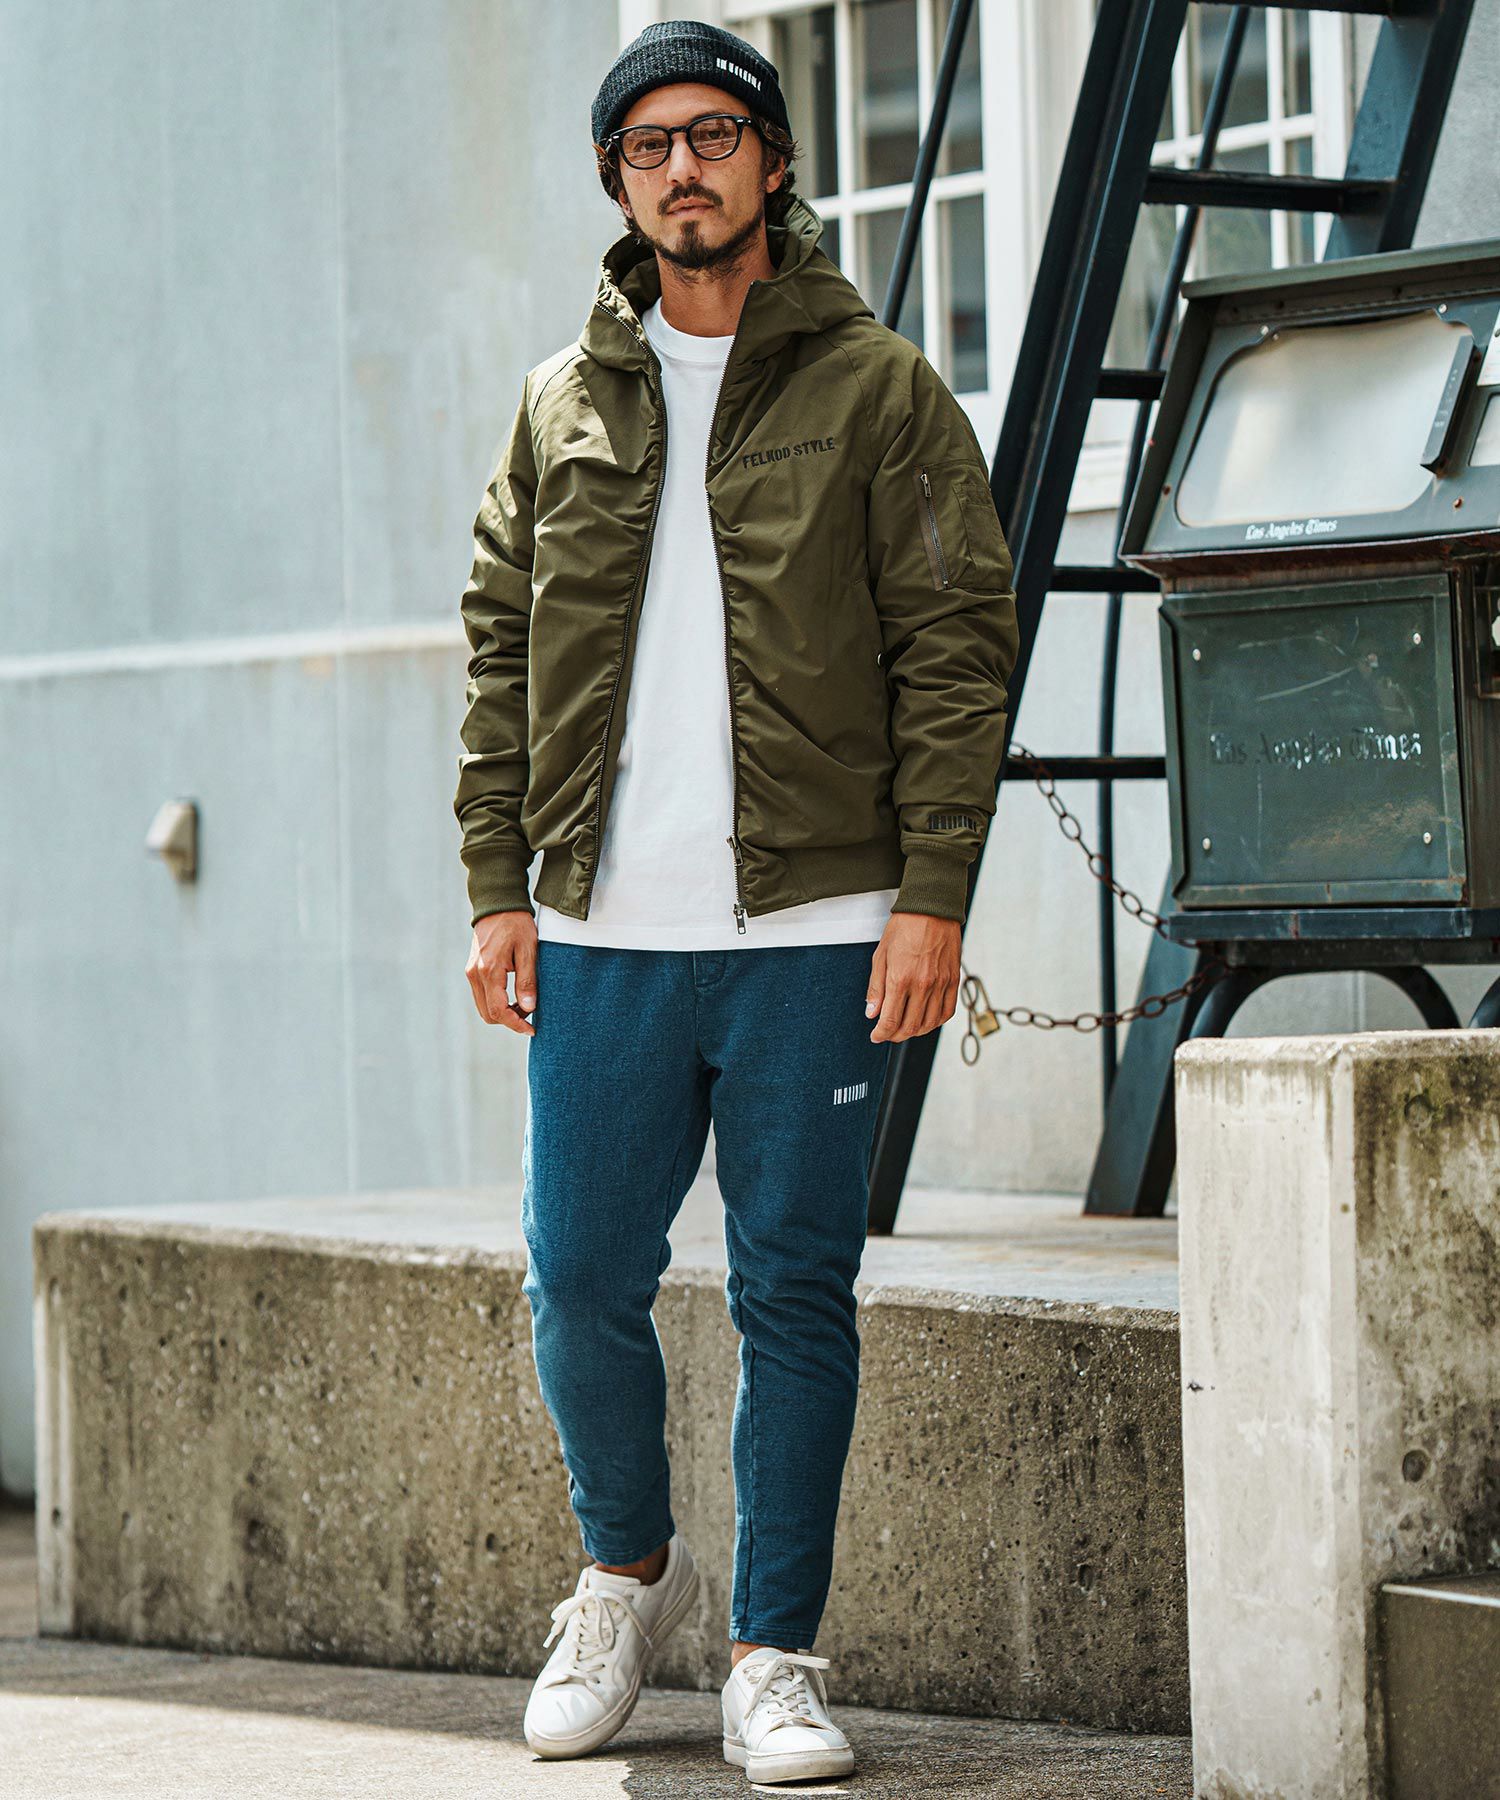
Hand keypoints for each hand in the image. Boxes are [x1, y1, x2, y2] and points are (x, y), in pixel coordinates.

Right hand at [466, 910, 537, 1034]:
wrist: (498, 904)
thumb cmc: (516, 925)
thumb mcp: (528, 951)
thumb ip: (527, 981)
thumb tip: (529, 1008)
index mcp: (489, 970)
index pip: (499, 1010)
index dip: (515, 1024)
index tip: (532, 1029)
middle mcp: (475, 974)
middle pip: (488, 1014)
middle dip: (509, 1020)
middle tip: (531, 1013)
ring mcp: (471, 972)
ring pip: (484, 1007)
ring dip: (503, 1012)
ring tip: (524, 1003)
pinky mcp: (472, 970)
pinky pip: (482, 996)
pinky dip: (496, 1002)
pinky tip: (513, 996)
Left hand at [865, 913, 961, 1041]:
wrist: (931, 909)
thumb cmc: (903, 928)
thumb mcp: (880, 955)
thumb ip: (876, 988)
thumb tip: (872, 1013)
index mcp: (900, 979)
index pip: (890, 1020)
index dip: (881, 1034)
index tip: (875, 1036)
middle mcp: (922, 985)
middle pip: (910, 1027)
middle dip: (895, 1036)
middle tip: (888, 1033)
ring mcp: (940, 984)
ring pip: (929, 1023)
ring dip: (915, 1032)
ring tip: (905, 1028)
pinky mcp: (953, 980)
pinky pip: (947, 1011)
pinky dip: (936, 1022)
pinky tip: (926, 1020)